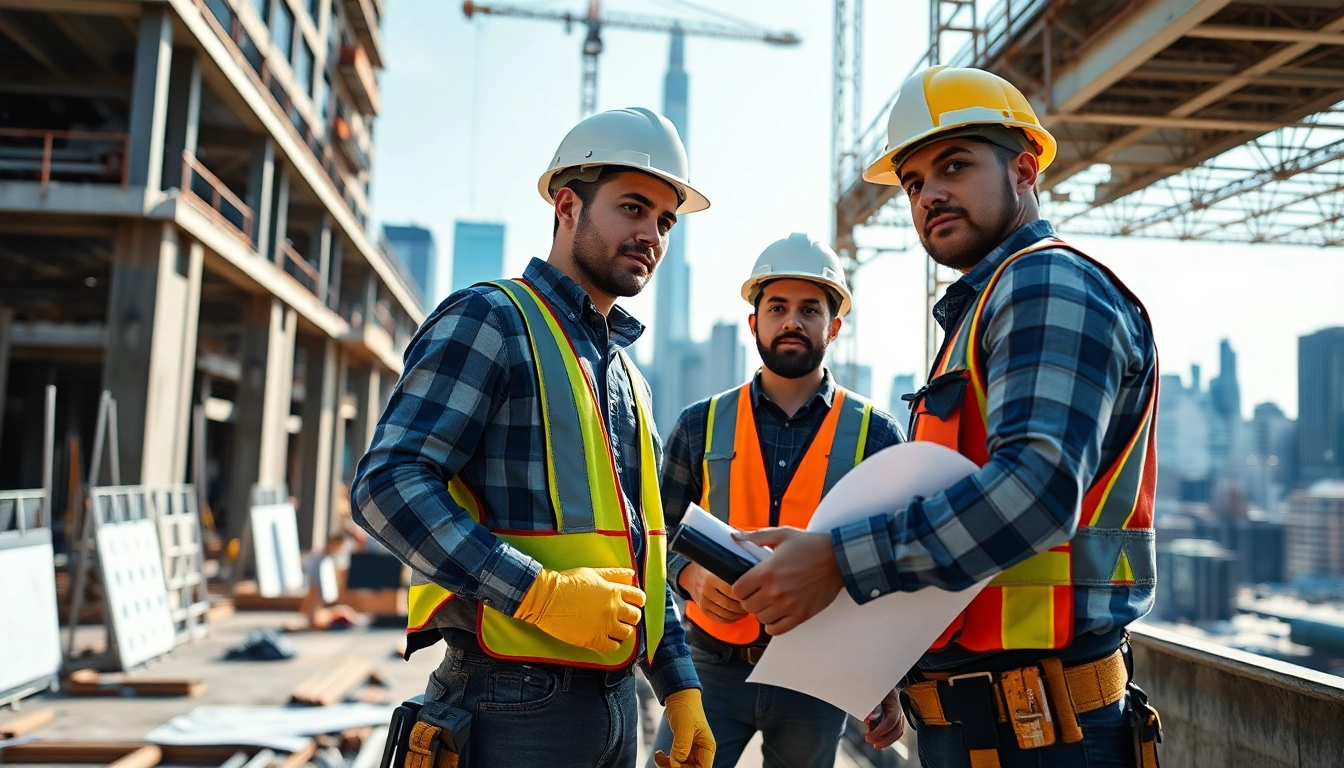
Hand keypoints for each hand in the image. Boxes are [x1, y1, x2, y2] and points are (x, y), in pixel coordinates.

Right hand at [513, 567, 645, 652]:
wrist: (547, 598)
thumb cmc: (566, 583)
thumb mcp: (592, 573)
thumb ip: (613, 574)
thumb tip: (630, 574)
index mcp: (614, 591)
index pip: (639, 598)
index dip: (638, 601)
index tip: (633, 603)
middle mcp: (613, 609)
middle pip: (635, 616)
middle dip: (631, 616)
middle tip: (623, 616)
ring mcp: (604, 626)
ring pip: (627, 633)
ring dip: (623, 630)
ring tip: (614, 628)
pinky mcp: (594, 640)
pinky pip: (613, 647)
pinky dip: (613, 644)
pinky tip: (606, 639)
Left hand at [654, 688, 714, 767]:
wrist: (679, 697)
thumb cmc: (685, 708)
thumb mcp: (684, 726)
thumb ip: (682, 746)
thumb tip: (676, 763)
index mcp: (707, 747)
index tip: (675, 764)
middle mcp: (702, 751)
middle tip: (663, 761)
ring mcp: (692, 751)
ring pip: (682, 767)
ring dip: (668, 766)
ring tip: (658, 756)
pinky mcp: (683, 749)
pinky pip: (675, 762)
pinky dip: (666, 762)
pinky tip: (659, 754)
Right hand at [679, 563, 748, 623]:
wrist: (691, 576)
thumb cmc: (711, 570)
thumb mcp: (719, 566)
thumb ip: (732, 572)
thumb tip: (752, 579)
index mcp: (711, 578)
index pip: (731, 590)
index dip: (744, 594)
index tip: (751, 593)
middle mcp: (706, 591)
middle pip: (729, 604)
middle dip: (743, 607)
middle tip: (751, 604)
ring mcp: (704, 603)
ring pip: (725, 614)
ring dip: (738, 615)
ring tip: (746, 610)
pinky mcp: (704, 611)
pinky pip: (719, 620)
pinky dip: (731, 620)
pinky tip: (737, 615)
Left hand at [731, 528, 843, 634]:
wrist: (839, 559)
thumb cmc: (811, 546)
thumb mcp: (782, 535)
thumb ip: (756, 537)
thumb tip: (735, 537)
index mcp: (767, 572)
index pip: (738, 590)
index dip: (740, 587)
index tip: (746, 585)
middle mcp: (775, 591)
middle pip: (747, 606)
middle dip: (750, 599)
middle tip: (758, 592)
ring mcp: (788, 605)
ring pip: (761, 619)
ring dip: (762, 611)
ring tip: (769, 602)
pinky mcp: (801, 615)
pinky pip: (777, 630)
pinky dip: (773, 624)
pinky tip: (776, 614)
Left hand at [865, 688, 904, 749]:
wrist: (869, 677)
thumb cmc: (868, 684)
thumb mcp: (868, 690)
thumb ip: (871, 704)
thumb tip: (872, 718)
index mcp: (892, 698)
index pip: (892, 719)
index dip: (881, 731)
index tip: (868, 737)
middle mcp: (897, 706)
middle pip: (897, 728)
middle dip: (885, 738)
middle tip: (871, 742)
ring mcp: (897, 711)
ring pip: (898, 730)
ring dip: (887, 740)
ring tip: (874, 744)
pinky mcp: (893, 715)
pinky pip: (895, 729)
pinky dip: (887, 736)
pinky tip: (877, 739)